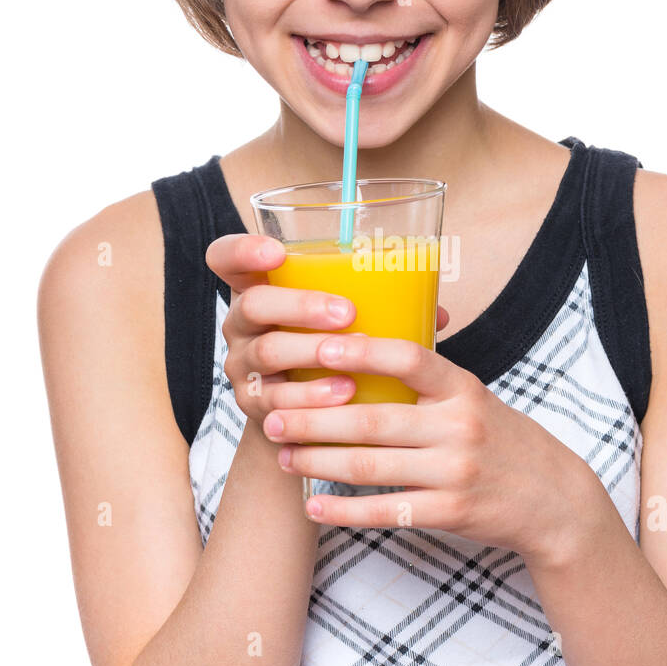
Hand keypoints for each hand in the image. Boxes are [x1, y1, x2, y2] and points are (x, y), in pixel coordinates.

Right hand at [205, 233, 449, 427]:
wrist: (310, 415)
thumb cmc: (334, 350)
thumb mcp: (348, 320)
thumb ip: (381, 305)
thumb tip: (439, 312)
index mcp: (260, 286)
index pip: (227, 257)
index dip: (243, 250)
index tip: (276, 251)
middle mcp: (242, 323)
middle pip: (252, 304)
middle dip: (299, 306)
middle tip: (346, 313)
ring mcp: (242, 364)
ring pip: (266, 353)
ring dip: (311, 353)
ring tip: (352, 359)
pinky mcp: (251, 405)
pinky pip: (275, 400)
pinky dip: (311, 397)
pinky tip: (342, 395)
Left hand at [263, 331, 601, 562]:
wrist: (554, 501)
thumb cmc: (501, 442)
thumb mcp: (474, 399)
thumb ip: (427, 381)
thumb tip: (359, 348)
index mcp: (463, 389)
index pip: (409, 359)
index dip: (361, 352)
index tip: (316, 348)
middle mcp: (460, 427)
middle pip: (373, 418)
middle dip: (314, 417)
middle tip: (272, 413)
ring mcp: (455, 472)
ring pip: (371, 466)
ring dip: (318, 461)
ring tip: (283, 454)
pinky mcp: (450, 512)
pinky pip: (386, 511)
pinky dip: (344, 511)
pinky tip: (313, 506)